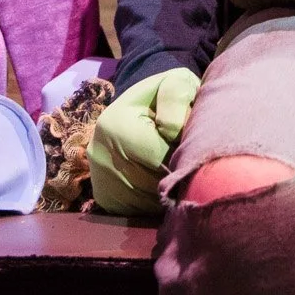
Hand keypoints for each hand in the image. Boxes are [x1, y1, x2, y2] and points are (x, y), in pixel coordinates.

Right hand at [88, 67, 199, 215]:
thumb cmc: (162, 99)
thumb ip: (177, 97)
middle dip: (178, 173)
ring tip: (177, 169)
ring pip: (150, 201)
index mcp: (115, 125)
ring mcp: (100, 182)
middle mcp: (101, 157)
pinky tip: (163, 183)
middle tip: (189, 159)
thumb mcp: (173, 83)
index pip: (161, 155)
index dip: (184, 154)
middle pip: (155, 181)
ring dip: (169, 190)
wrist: (134, 114)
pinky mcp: (106, 200)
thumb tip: (171, 131)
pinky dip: (157, 201)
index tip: (193, 146)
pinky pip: (141, 211)